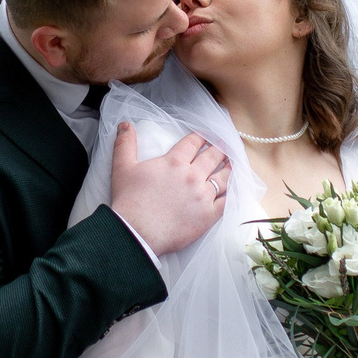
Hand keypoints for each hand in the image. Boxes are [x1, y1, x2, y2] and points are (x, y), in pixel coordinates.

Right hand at [108, 124, 230, 255]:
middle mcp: (192, 175)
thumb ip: (125, 144)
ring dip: (229, 168)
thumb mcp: (122, 167)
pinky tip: (234, 189)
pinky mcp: (208, 215)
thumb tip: (125, 124)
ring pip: (223, 177)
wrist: (136, 233)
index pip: (193, 143)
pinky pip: (226, 201)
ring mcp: (203, 195)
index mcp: (174, 162)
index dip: (201, 136)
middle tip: (226, 145)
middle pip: (212, 156)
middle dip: (220, 149)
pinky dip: (232, 193)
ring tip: (232, 163)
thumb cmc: (129, 201)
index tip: (207, 135)